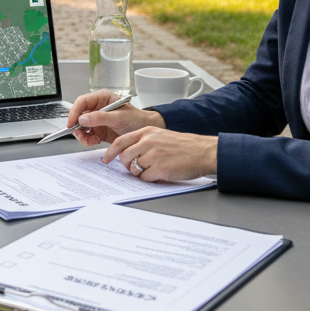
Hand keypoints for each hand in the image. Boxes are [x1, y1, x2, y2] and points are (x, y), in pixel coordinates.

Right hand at [67, 89, 164, 146]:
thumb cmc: (136, 119)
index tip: (72, 123)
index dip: (74, 111)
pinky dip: (88, 140)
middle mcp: (97, 108)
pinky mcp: (98, 130)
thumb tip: (82, 119)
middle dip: (77, 126)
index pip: (82, 102)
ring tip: (92, 140)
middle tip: (81, 134)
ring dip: (83, 135)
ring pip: (80, 127)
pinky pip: (86, 135)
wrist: (144, 131)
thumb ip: (100, 117)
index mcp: (102, 98)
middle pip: (78, 115)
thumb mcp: (119, 117)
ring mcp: (97, 120)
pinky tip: (96, 141)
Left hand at [101, 128, 216, 182]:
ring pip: (133, 169)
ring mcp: (152, 155)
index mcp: (147, 132)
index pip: (120, 141)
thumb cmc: (185, 146)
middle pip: (123, 157)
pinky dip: (150, 178)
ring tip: (153, 169)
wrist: (203, 152)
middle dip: (126, 165)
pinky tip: (160, 173)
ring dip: (139, 173)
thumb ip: (144, 141)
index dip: (110, 152)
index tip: (106, 159)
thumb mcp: (161, 136)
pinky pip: (144, 178)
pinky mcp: (159, 168)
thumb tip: (128, 152)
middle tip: (135, 167)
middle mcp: (148, 142)